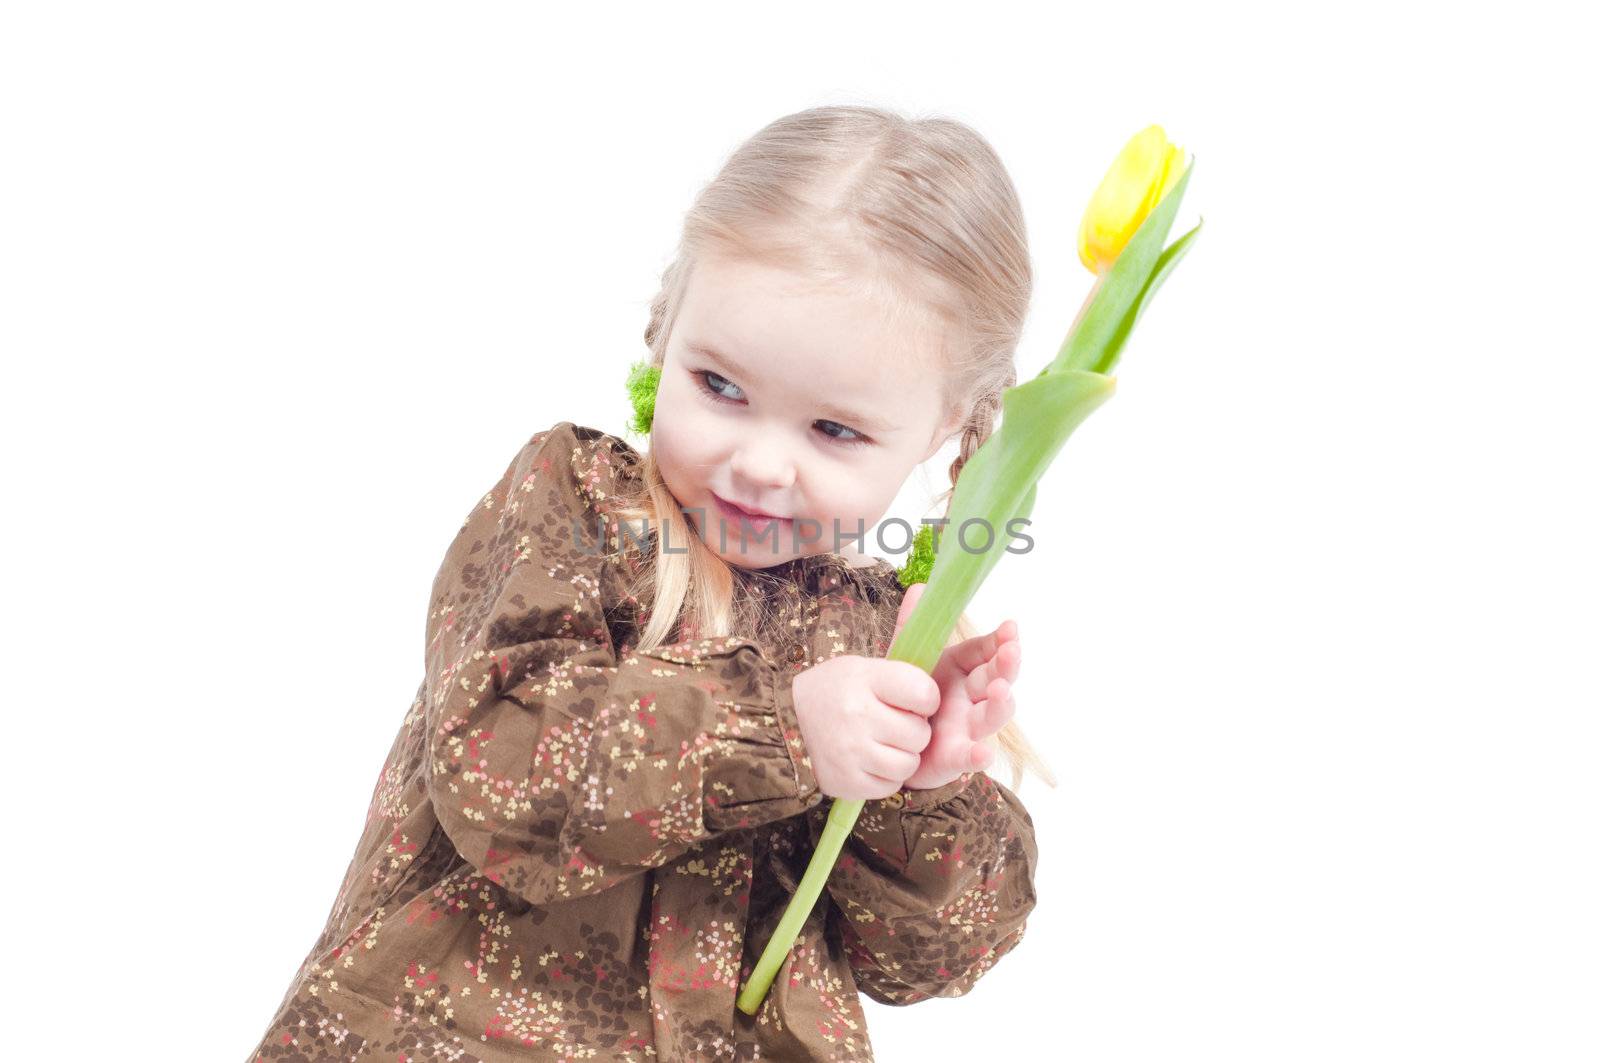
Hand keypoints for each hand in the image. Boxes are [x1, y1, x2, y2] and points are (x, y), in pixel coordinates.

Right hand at [791, 646, 939, 801]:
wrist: (783, 721)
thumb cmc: (833, 692)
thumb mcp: (861, 669)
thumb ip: (899, 677)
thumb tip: (937, 696)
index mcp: (865, 679)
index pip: (924, 693)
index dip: (926, 699)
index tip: (914, 702)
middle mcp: (858, 716)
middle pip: (920, 734)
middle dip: (914, 731)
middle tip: (894, 726)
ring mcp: (852, 752)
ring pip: (908, 764)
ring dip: (903, 757)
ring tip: (885, 745)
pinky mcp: (847, 782)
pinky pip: (890, 786)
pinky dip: (886, 776)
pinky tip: (871, 761)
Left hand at [894, 583, 1019, 790]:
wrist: (886, 741)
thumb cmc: (904, 698)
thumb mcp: (905, 660)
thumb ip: (912, 626)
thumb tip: (920, 587)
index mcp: (960, 670)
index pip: (985, 651)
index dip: (999, 640)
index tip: (1010, 627)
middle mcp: (970, 697)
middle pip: (995, 678)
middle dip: (1007, 665)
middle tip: (1012, 651)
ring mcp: (966, 727)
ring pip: (991, 715)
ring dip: (1000, 704)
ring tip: (1000, 690)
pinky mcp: (955, 757)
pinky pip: (970, 756)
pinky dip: (979, 756)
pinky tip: (983, 753)